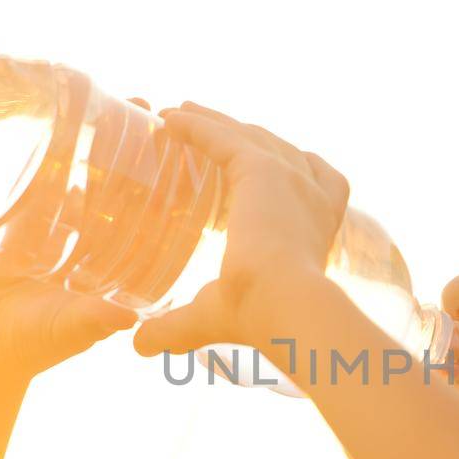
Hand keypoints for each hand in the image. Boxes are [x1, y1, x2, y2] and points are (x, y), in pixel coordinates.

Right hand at [0, 98, 154, 380]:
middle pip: (116, 186)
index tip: (182, 155)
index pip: (147, 218)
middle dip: (131, 151)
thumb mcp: (66, 330)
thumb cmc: (27, 345)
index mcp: (110, 263)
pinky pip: (30, 181)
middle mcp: (86, 241)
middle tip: (145, 111)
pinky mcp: (9, 220)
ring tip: (104, 104)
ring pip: (75, 175)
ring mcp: (48, 227)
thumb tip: (127, 317)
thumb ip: (91, 322)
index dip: (165, 188)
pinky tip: (48, 123)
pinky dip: (41, 155)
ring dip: (90, 141)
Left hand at [130, 101, 348, 356]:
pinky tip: (168, 118)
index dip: (292, 169)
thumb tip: (139, 345)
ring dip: (215, 121)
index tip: (261, 161)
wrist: (284, 306)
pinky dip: (196, 125)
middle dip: (243, 135)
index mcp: (319, 227)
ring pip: (248, 136)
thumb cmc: (263, 320)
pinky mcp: (262, 170)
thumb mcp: (218, 316)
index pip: (316, 182)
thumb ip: (177, 327)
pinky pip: (223, 137)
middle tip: (207, 126)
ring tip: (182, 113)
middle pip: (279, 149)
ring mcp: (290, 179)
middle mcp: (312, 197)